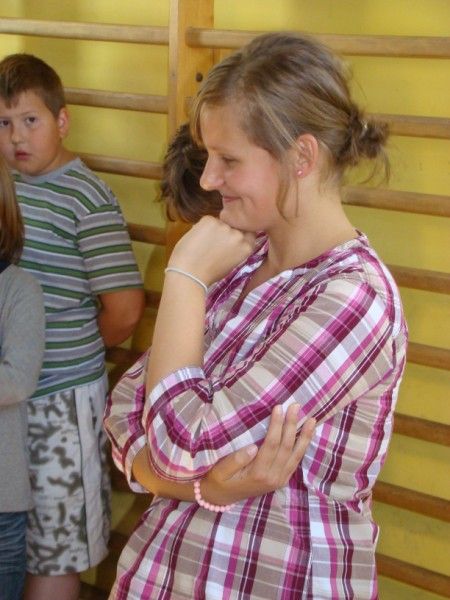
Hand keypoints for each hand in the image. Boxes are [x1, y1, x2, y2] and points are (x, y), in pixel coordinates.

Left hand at [169, 216, 255, 285]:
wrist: (190, 274)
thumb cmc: (208, 274)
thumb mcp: (231, 264)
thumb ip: (236, 250)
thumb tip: (231, 241)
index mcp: (246, 247)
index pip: (249, 233)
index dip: (240, 234)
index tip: (231, 239)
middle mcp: (238, 235)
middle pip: (233, 227)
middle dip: (225, 232)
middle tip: (213, 243)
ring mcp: (224, 226)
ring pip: (220, 223)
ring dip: (213, 230)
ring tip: (203, 244)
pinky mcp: (209, 220)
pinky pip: (208, 221)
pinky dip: (202, 227)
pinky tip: (197, 240)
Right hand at [201, 404, 315, 504]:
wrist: (222, 499)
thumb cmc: (219, 480)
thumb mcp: (221, 470)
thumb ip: (236, 460)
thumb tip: (254, 447)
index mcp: (258, 473)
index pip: (271, 444)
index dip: (277, 425)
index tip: (279, 408)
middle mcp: (273, 478)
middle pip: (286, 447)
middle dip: (292, 425)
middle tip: (296, 406)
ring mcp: (279, 480)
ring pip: (296, 455)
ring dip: (304, 436)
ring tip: (312, 420)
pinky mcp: (281, 480)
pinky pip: (295, 461)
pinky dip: (303, 447)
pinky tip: (307, 435)